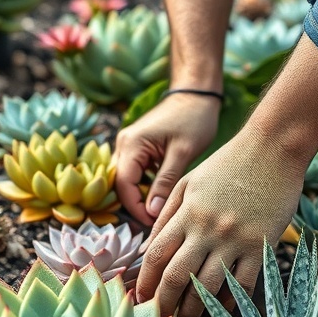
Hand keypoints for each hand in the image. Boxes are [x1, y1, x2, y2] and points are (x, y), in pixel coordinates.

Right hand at [114, 93, 221, 224]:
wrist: (196, 93)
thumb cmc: (193, 119)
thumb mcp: (183, 153)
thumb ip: (166, 182)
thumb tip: (153, 212)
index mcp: (132, 144)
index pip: (124, 186)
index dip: (136, 208)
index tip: (153, 222)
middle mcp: (124, 144)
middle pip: (121, 184)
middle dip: (136, 205)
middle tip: (156, 221)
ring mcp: (129, 144)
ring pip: (127, 179)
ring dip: (140, 196)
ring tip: (159, 211)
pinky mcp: (138, 146)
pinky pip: (135, 171)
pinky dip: (145, 185)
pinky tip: (160, 194)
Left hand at [135, 123, 306, 316]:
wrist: (272, 148)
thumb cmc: (228, 163)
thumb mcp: (188, 181)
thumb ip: (167, 214)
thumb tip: (150, 248)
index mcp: (186, 213)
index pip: (156, 255)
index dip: (145, 282)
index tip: (141, 299)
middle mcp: (207, 228)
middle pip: (177, 276)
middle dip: (165, 303)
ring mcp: (235, 238)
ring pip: (208, 286)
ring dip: (195, 310)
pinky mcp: (261, 244)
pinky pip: (243, 283)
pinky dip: (231, 301)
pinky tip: (222, 311)